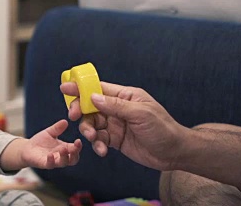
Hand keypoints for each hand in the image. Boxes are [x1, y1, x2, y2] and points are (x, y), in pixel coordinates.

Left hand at [20, 119, 81, 168]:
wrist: (27, 148)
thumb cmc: (40, 141)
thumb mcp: (50, 132)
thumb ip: (57, 128)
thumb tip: (65, 121)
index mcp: (65, 148)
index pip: (75, 150)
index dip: (78, 146)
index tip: (78, 140)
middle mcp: (61, 156)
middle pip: (73, 160)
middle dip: (75, 154)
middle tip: (75, 147)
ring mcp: (53, 161)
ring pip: (63, 163)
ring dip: (65, 157)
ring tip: (63, 149)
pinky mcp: (44, 164)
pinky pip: (50, 164)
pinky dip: (51, 160)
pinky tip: (50, 155)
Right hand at [60, 81, 187, 170]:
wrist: (174, 153)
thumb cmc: (163, 129)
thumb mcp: (140, 114)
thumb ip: (115, 106)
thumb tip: (93, 98)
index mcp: (125, 96)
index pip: (98, 89)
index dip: (81, 88)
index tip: (65, 88)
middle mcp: (118, 108)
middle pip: (90, 107)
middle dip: (80, 112)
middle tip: (74, 118)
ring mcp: (115, 124)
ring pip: (92, 124)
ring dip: (89, 131)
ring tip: (94, 139)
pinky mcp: (115, 140)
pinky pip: (99, 140)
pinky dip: (97, 145)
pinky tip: (102, 151)